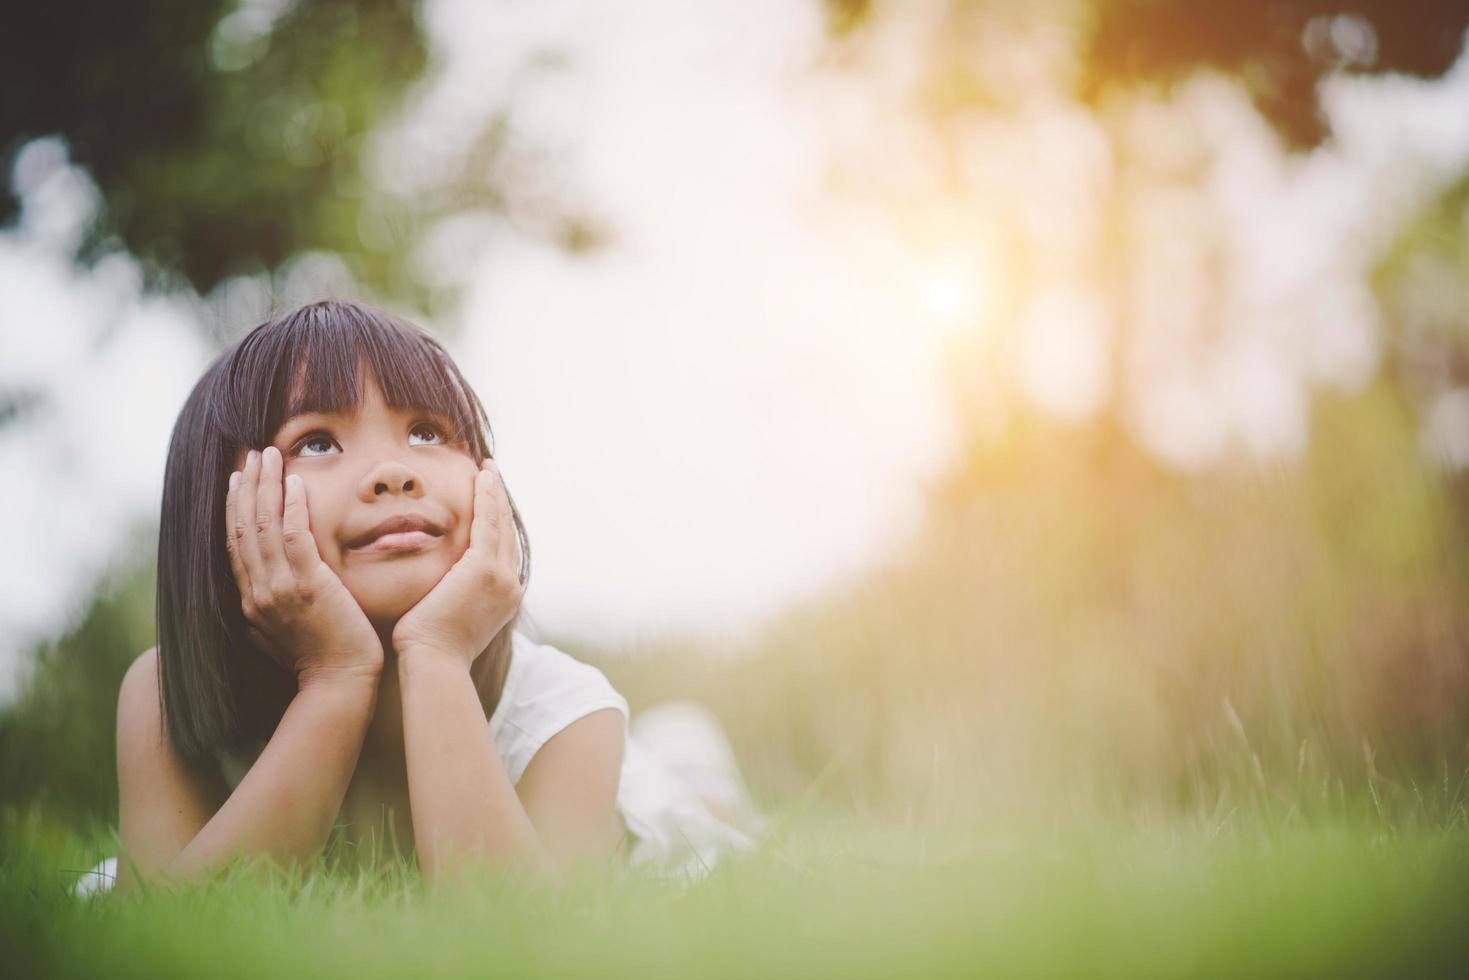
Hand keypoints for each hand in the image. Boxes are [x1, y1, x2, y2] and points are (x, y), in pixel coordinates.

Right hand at [224, 446, 384, 686]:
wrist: (339, 681)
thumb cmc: (318, 660)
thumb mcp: (279, 636)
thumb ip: (267, 613)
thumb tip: (255, 606)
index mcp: (250, 600)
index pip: (234, 544)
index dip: (234, 508)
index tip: (237, 479)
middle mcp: (257, 590)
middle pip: (242, 527)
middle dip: (246, 486)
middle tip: (251, 455)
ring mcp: (279, 587)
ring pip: (263, 525)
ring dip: (265, 485)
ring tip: (268, 455)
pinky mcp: (307, 585)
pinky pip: (294, 536)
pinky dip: (292, 506)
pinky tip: (295, 483)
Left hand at [393, 458, 522, 666]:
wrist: (434, 663)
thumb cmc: (429, 650)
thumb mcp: (447, 619)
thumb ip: (450, 597)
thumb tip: (436, 589)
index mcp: (502, 598)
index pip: (502, 552)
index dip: (497, 525)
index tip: (489, 505)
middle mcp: (510, 585)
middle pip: (508, 533)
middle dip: (500, 503)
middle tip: (493, 478)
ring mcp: (501, 576)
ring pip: (501, 523)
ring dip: (496, 493)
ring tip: (490, 470)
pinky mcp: (483, 568)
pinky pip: (488, 522)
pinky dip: (487, 498)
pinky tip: (482, 477)